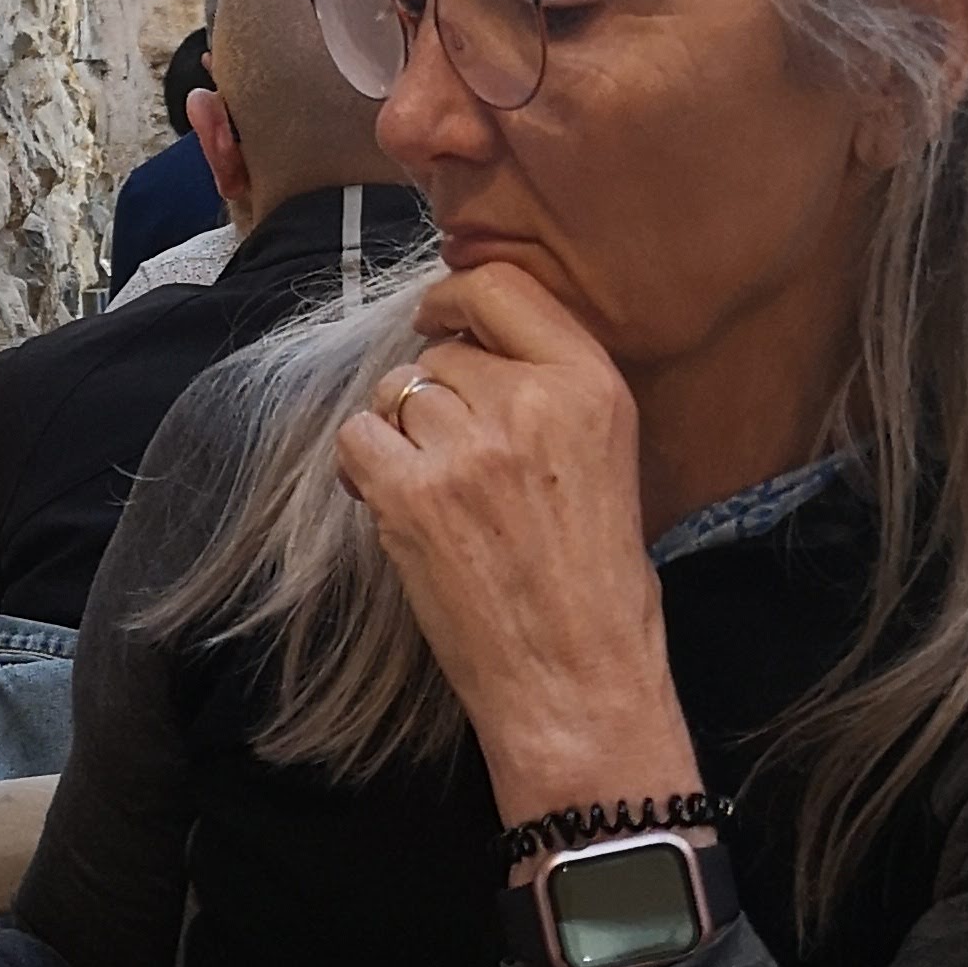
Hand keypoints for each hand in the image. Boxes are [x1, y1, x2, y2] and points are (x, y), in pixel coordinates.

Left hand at [335, 265, 702, 825]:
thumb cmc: (597, 584)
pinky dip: (364, 468)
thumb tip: (471, 348)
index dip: (454, 298)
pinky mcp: (411, 497)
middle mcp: (528, 403)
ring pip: (394, 396)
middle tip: (451, 458)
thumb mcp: (610, 460)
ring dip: (398, 434)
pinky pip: (357, 440)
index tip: (437, 317)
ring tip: (429, 488)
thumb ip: (551, 395)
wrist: (576, 678)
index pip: (502, 288)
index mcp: (590, 386)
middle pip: (440, 355)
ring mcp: (465, 449)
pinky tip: (391, 502)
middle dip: (433, 396)